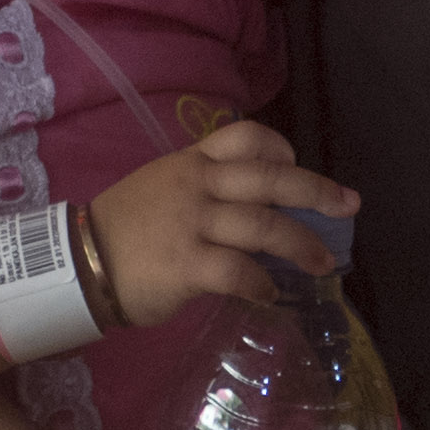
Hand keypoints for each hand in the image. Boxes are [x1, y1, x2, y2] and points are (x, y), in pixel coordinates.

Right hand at [84, 120, 359, 326]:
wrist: (80, 261)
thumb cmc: (127, 227)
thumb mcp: (163, 186)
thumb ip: (206, 189)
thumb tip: (261, 208)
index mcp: (191, 162)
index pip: (244, 137)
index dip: (279, 149)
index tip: (295, 165)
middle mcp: (196, 185)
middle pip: (269, 179)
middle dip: (316, 192)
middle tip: (348, 207)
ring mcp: (192, 223)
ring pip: (263, 226)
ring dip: (301, 245)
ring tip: (323, 264)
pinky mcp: (186, 265)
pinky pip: (238, 272)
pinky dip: (262, 284)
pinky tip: (269, 293)